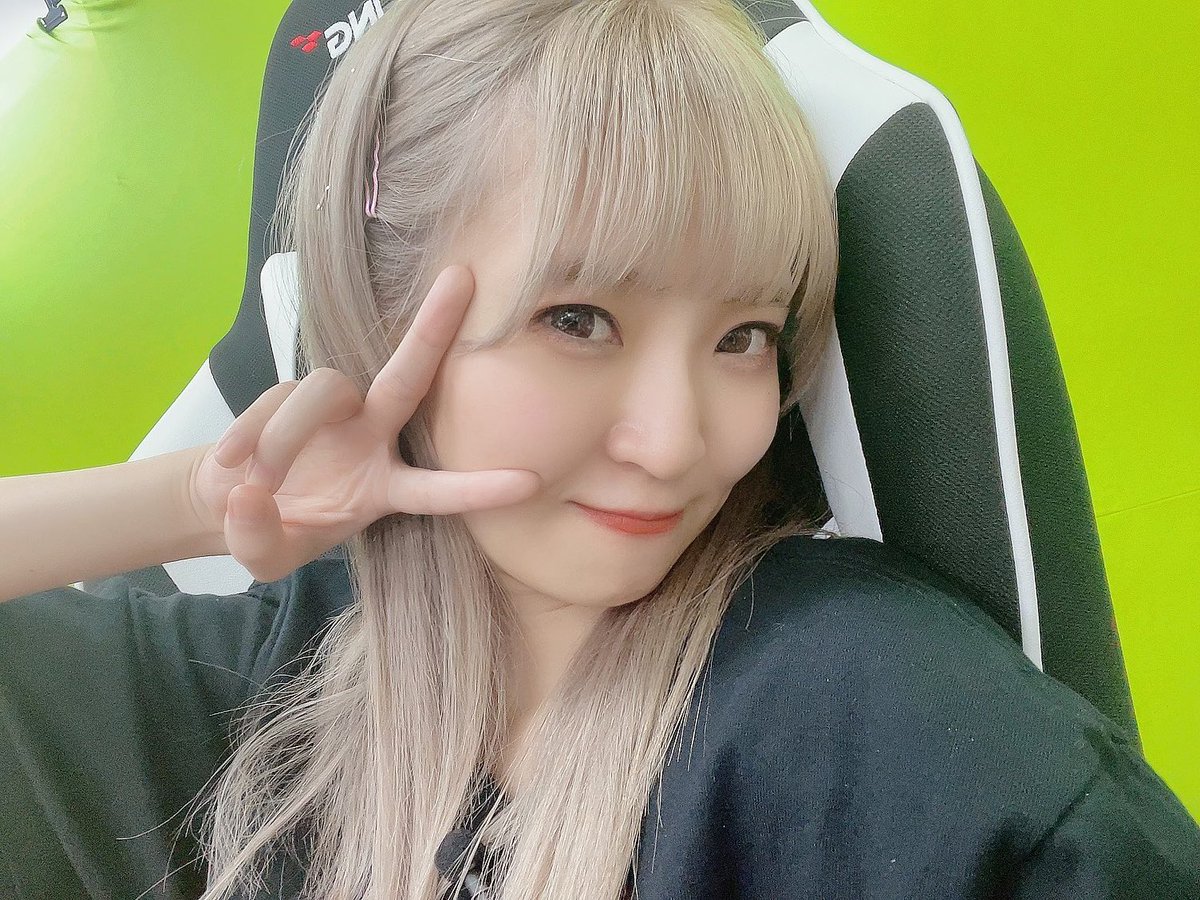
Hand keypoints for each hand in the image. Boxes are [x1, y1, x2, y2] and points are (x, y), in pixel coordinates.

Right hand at [187, 265, 539, 582]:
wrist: (231, 499)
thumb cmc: (272, 529)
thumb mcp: (265, 556)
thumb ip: (260, 539)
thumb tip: (250, 496)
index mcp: (385, 488)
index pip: (438, 490)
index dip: (479, 488)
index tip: (530, 482)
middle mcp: (371, 438)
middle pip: (409, 378)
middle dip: (435, 329)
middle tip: (465, 278)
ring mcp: (333, 411)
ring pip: (323, 391)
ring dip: (287, 436)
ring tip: (258, 482)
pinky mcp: (290, 395)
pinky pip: (274, 402)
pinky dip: (250, 432)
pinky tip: (232, 463)